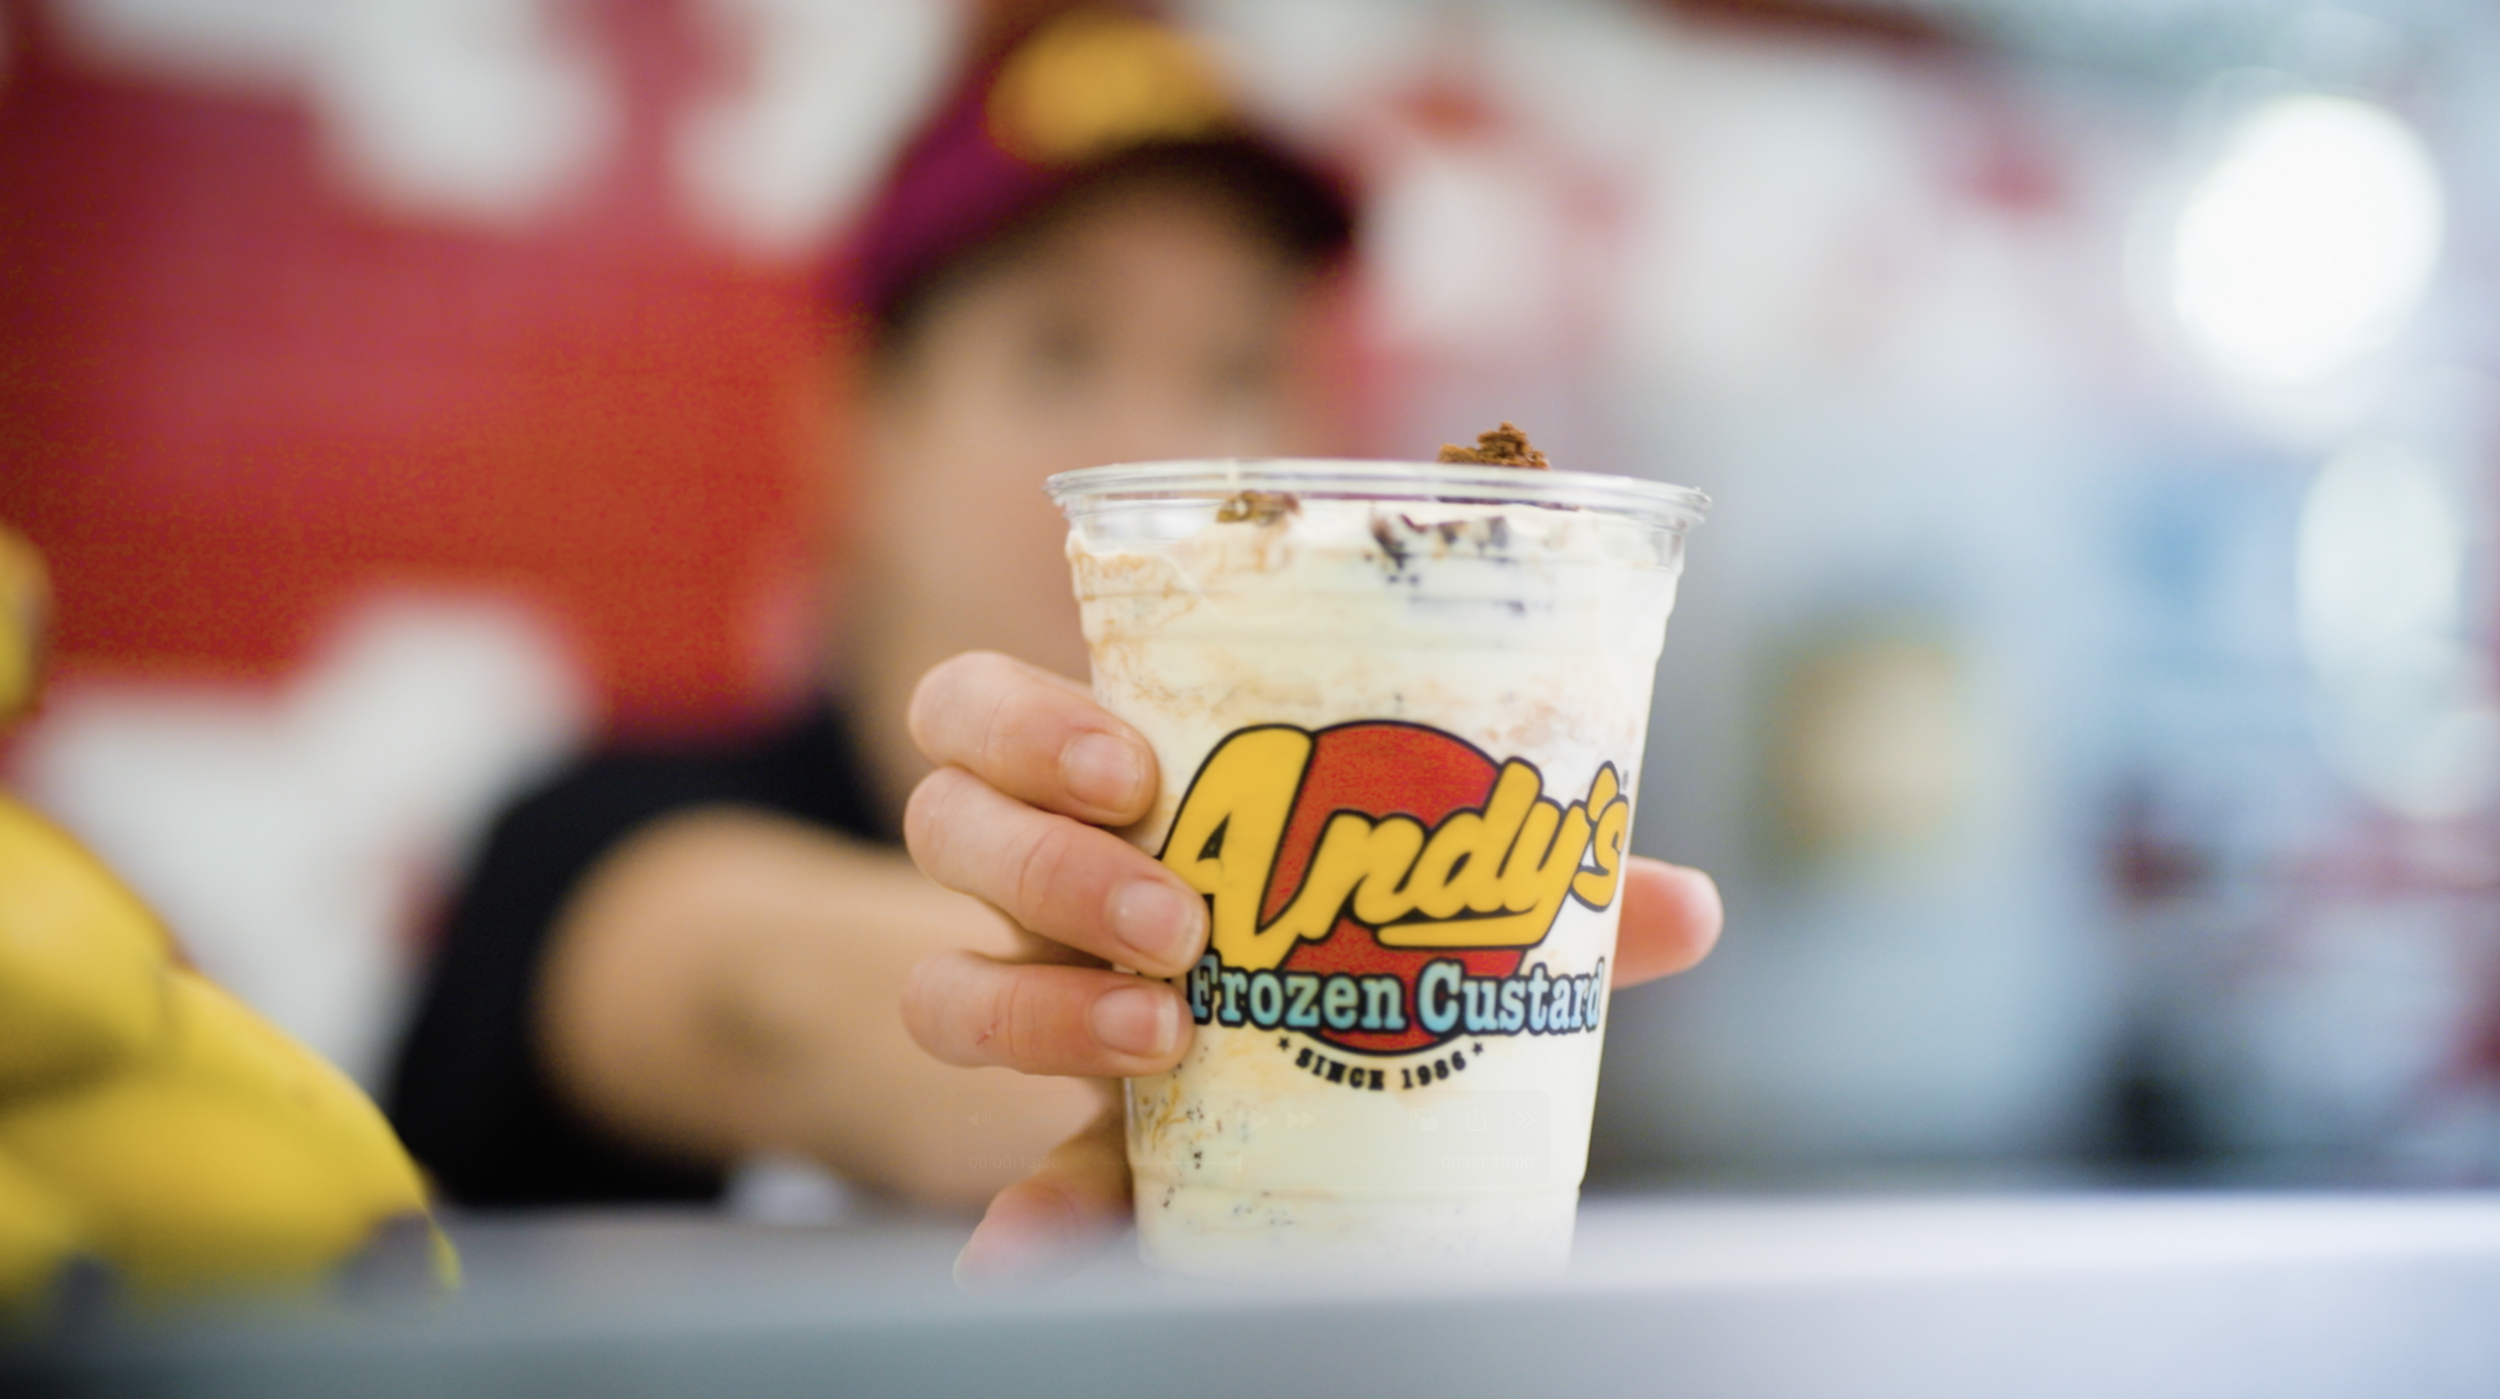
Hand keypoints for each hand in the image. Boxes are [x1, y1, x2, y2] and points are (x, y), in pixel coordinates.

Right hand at [897, 651, 1722, 1286]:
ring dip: (1037, 1010)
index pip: (981, 714)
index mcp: (1105, 792)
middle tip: (1181, 919)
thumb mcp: (1414, 901)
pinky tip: (1028, 1247)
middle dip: (1052, 865)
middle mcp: (1038, 889)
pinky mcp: (1054, 1136)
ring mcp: (1033, 1005)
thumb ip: (1536, 900)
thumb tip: (1690, 907)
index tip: (1128, 767)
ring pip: (941, 986)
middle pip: (947, 827)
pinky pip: (1003, 1169)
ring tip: (1164, 1037)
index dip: (1023, 727)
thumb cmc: (1328, 935)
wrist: (1231, 1072)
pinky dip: (1021, 1210)